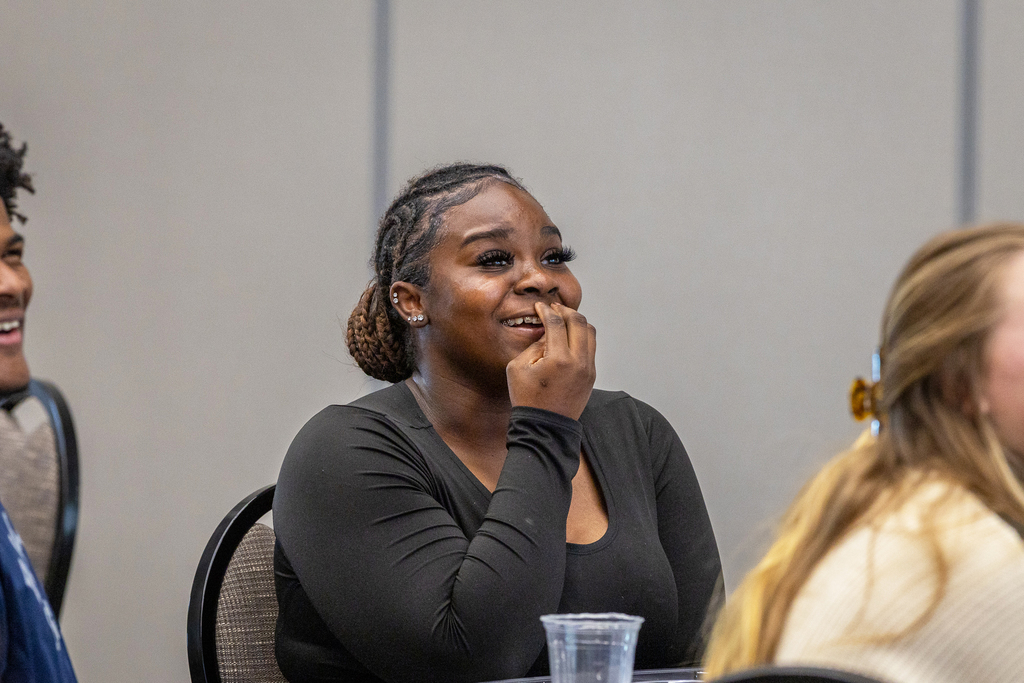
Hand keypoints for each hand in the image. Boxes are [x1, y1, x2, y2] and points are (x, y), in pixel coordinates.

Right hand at [506, 302, 596, 419]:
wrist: (545, 427)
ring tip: (563, 319)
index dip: (546, 310)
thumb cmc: (527, 398)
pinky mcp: (592, 375)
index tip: (539, 307)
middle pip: (578, 321)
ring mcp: (588, 369)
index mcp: (559, 359)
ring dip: (577, 321)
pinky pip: (591, 346)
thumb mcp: (518, 367)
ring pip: (590, 332)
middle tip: (553, 307)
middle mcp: (578, 362)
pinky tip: (569, 336)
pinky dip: (581, 336)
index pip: (556, 322)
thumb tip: (547, 331)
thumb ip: (534, 345)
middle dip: (564, 310)